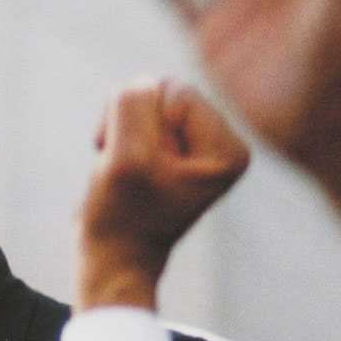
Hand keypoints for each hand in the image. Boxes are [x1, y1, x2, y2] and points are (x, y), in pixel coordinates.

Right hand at [77, 77, 249, 307]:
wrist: (112, 257)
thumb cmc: (122, 215)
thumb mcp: (127, 155)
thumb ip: (133, 103)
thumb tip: (140, 83)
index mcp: (228, 150)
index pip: (175, 92)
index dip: (142, 123)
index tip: (138, 167)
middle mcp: (221, 144)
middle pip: (163, 91)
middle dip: (130, 123)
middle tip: (125, 169)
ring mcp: (195, 147)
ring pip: (144, 100)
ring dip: (119, 131)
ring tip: (121, 171)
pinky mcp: (170, 148)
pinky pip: (135, 113)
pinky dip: (117, 136)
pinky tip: (120, 169)